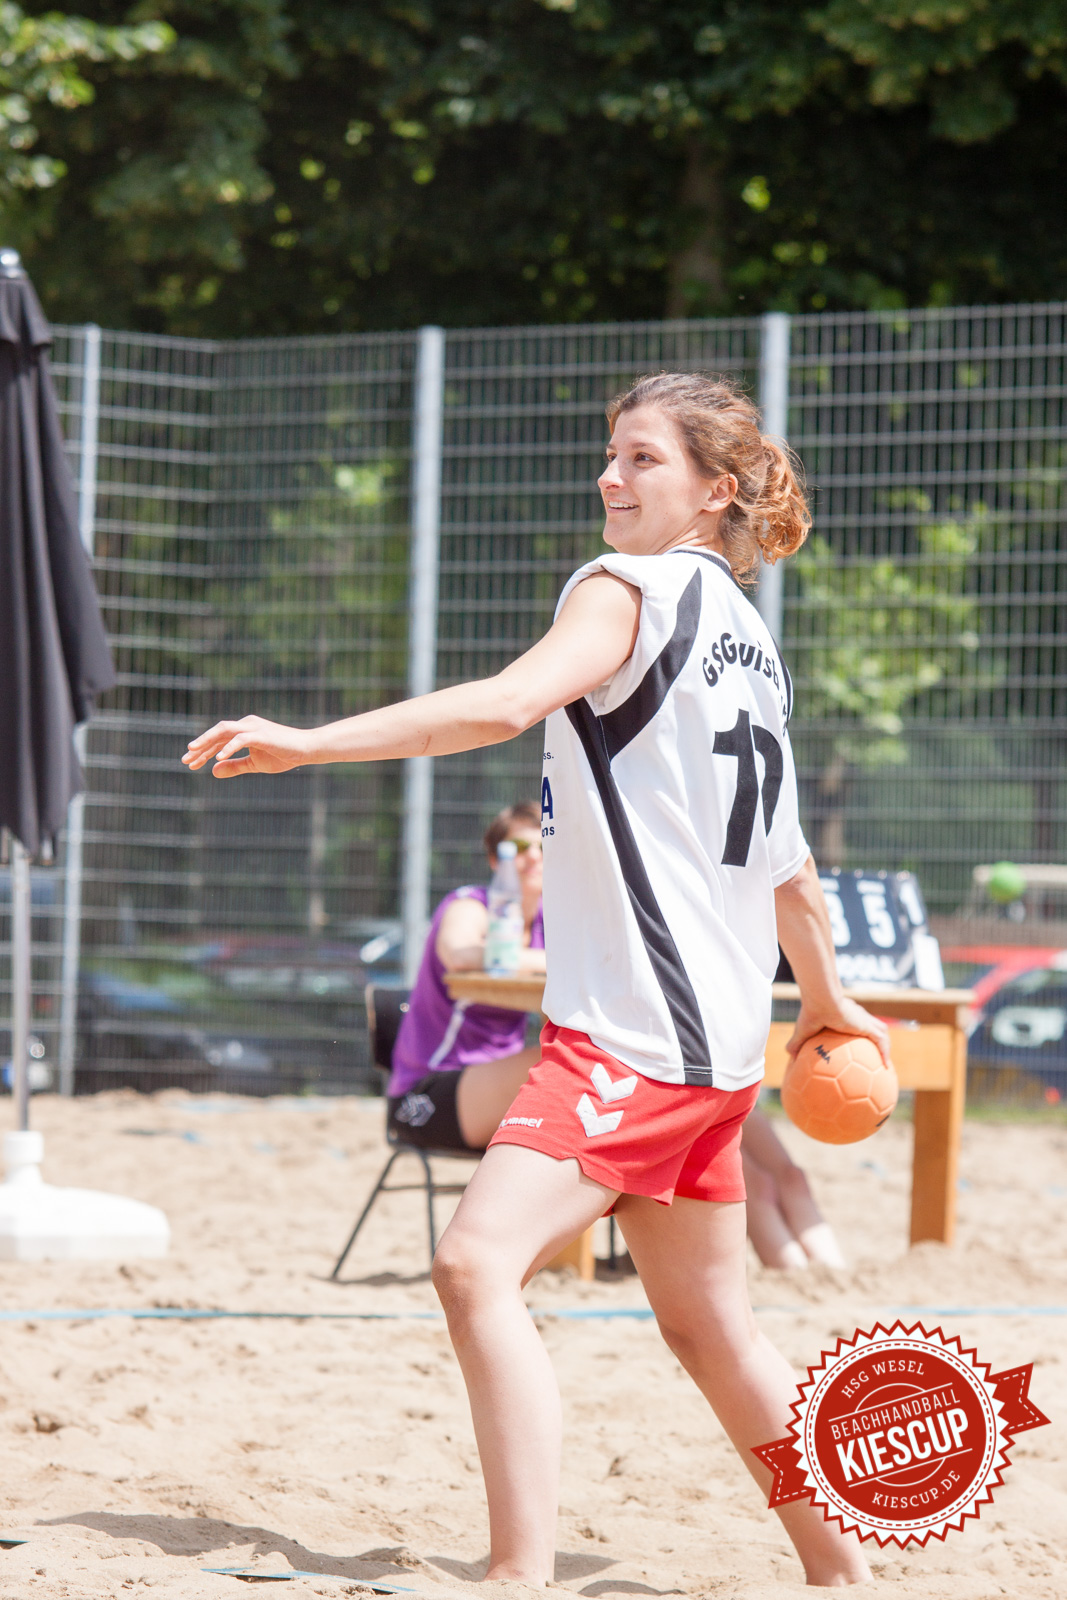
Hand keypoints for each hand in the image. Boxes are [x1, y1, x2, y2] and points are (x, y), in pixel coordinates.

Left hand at [182, 716, 311, 778]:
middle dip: (200, 746)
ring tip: (194, 752)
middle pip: (217, 732)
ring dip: (208, 742)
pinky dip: (228, 748)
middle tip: (185, 759)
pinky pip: (240, 739)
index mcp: (243, 730)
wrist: (306, 750)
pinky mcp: (261, 734)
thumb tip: (213, 771)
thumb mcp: (254, 764)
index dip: (203, 752)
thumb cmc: (283, 755)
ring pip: (224, 730)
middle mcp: (246, 725)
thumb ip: (234, 766)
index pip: (218, 740)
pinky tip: (217, 758)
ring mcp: (253, 727)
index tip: (190, 764)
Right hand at [786, 997, 890, 1065]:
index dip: (860, 1034)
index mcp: (844, 1016)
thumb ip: (796, 1043)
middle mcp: (857, 1016)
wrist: (821, 1000)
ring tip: (886, 1062)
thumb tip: (789, 1057)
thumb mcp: (802, 1031)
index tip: (860, 1049)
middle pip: (873, 1026)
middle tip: (878, 1055)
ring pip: (882, 1031)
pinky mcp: (867, 1025)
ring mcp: (864, 1020)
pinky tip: (886, 1066)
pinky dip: (885, 1052)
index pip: (855, 1023)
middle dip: (877, 1039)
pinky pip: (882, 1041)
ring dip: (885, 1046)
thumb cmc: (811, 1013)